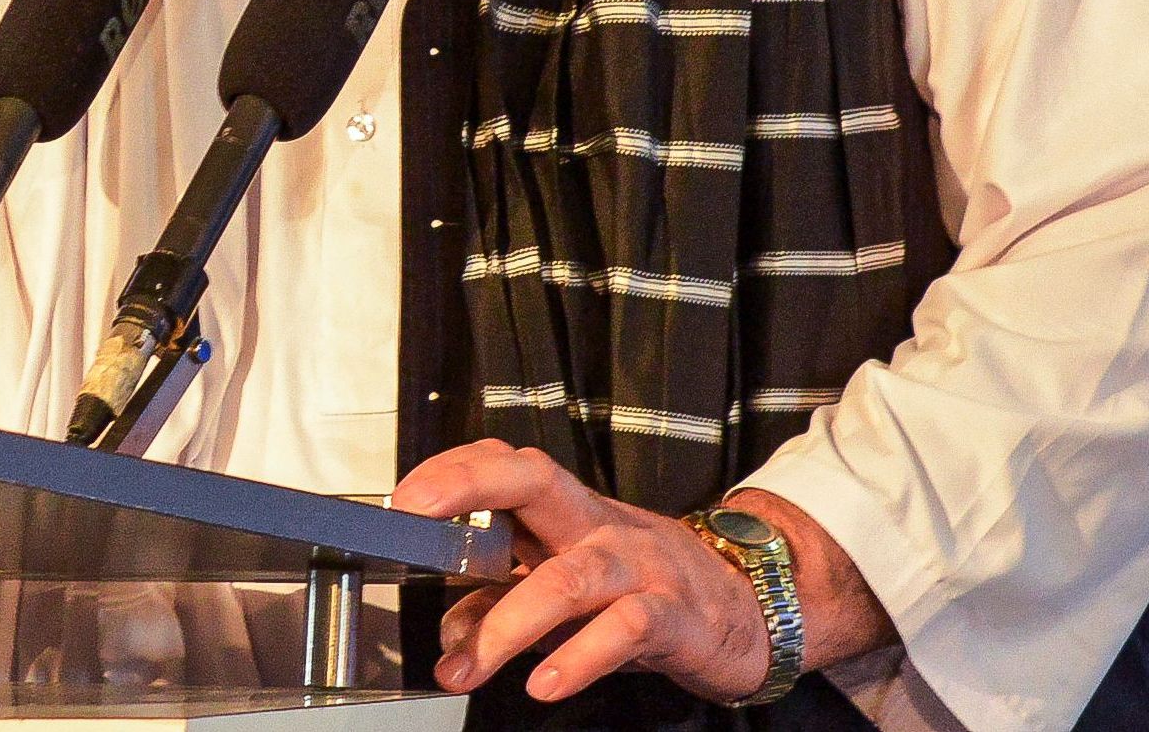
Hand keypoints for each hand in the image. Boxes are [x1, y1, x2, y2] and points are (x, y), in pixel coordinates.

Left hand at [390, 441, 771, 704]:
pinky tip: (545, 684)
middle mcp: (598, 526)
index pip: (507, 466)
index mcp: (569, 512)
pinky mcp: (672, 614)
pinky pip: (623, 629)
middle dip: (470, 488)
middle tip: (416, 517)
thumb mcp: (569, 588)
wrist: (745, 608)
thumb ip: (504, 602)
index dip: (453, 470)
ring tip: (466, 666)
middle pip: (534, 481)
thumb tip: (449, 634)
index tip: (403, 498)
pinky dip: (580, 657)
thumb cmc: (645, 589)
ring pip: (568, 576)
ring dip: (508, 623)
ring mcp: (638, 566)